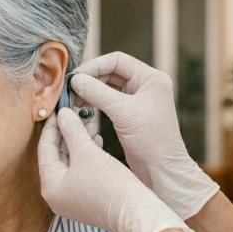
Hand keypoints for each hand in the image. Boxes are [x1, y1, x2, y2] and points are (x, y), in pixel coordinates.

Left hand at [39, 108, 192, 231]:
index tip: (59, 110)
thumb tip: (63, 114)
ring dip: (79, 143)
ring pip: (70, 164)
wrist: (136, 212)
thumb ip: (72, 130)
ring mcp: (70, 200)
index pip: (45, 149)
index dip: (52, 127)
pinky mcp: (86, 201)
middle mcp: (56, 196)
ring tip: (90, 124)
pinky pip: (80, 173)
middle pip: (56, 156)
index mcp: (50, 186)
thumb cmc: (110, 185)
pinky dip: (86, 157)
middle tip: (75, 115)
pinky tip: (97, 141)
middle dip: (67, 134)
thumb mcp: (87, 152)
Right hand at [71, 52, 219, 219]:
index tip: (76, 76)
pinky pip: (108, 102)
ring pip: (107, 87)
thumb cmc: (151, 141)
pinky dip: (94, 103)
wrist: (162, 171)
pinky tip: (82, 110)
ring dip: (90, 92)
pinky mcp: (130, 115)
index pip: (117, 60)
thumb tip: (75, 80)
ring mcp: (137, 100)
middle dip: (90, 79)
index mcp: (151, 79)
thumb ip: (98, 93)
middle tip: (71, 90)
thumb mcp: (123, 112)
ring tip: (74, 101)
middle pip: (111, 72)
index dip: (95, 66)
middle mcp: (146, 86)